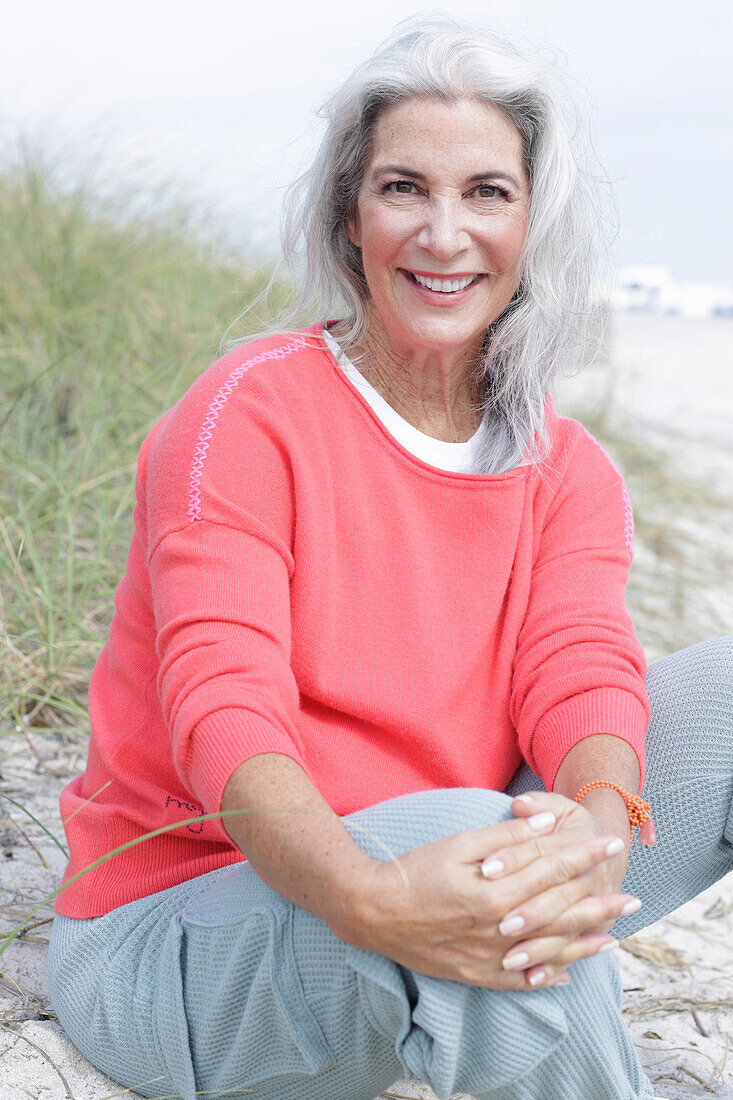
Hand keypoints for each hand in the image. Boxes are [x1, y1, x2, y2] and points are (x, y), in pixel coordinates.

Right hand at [344, 801, 638, 989]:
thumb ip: (505, 837)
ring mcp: (487, 957)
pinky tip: (565, 977)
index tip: (608, 845)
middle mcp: (499, 930)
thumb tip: (545, 824)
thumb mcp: (457, 844)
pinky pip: (518, 982)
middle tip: (630, 898)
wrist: (370, 910)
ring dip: (582, 945)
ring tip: (612, 938)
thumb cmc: (412, 870)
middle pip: (559, 915)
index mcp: (497, 893)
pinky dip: (545, 979)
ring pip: (547, 953)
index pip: (552, 872)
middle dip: (597, 903)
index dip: (583, 856)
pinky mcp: (473, 974)